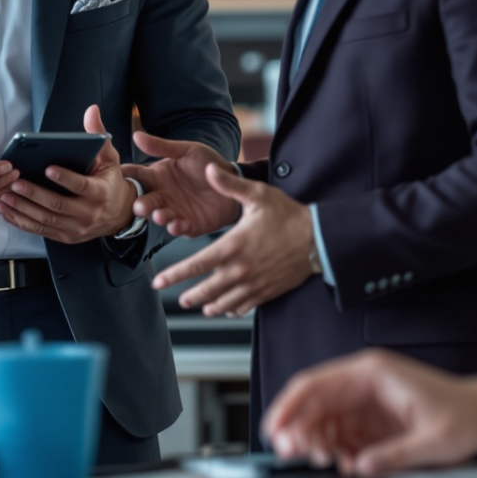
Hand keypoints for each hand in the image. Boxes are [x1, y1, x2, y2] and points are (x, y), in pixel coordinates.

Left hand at [0, 104, 134, 244]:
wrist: (119, 215)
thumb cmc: (110, 182)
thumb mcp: (109, 158)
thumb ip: (98, 135)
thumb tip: (92, 110)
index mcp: (100, 193)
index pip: (81, 186)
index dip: (65, 178)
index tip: (48, 168)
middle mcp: (88, 214)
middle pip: (57, 205)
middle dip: (34, 194)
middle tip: (15, 182)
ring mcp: (75, 228)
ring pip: (45, 220)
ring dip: (22, 208)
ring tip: (3, 195)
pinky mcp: (64, 237)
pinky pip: (39, 230)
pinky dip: (20, 221)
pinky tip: (6, 210)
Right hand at [128, 129, 243, 236]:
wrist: (234, 182)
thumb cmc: (208, 164)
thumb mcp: (187, 150)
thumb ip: (161, 146)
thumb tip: (136, 135)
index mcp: (158, 176)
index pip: (136, 176)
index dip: (126, 176)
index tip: (117, 178)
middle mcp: (162, 195)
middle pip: (144, 201)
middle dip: (140, 205)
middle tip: (140, 206)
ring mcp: (174, 211)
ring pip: (159, 216)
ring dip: (158, 217)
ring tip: (160, 215)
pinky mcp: (188, 225)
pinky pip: (178, 228)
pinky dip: (175, 227)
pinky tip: (176, 224)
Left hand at [148, 164, 312, 316]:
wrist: (319, 238)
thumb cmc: (288, 215)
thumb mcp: (258, 195)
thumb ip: (230, 185)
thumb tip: (208, 169)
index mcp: (233, 246)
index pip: (196, 265)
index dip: (174, 275)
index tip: (158, 281)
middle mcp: (241, 269)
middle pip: (207, 290)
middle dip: (190, 296)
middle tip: (179, 300)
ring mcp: (255, 283)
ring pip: (225, 302)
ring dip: (211, 305)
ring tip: (201, 307)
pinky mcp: (268, 291)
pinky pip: (246, 305)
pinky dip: (234, 308)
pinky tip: (228, 308)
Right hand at [262, 350, 476, 477]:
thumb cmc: (464, 418)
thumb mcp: (434, 441)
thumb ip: (395, 454)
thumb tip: (362, 466)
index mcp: (374, 374)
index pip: (316, 384)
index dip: (289, 407)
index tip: (274, 429)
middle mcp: (364, 384)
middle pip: (312, 403)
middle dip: (296, 429)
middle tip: (288, 454)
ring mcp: (365, 402)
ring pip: (321, 420)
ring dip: (315, 443)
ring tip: (322, 463)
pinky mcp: (369, 421)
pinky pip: (339, 435)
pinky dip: (335, 452)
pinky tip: (345, 464)